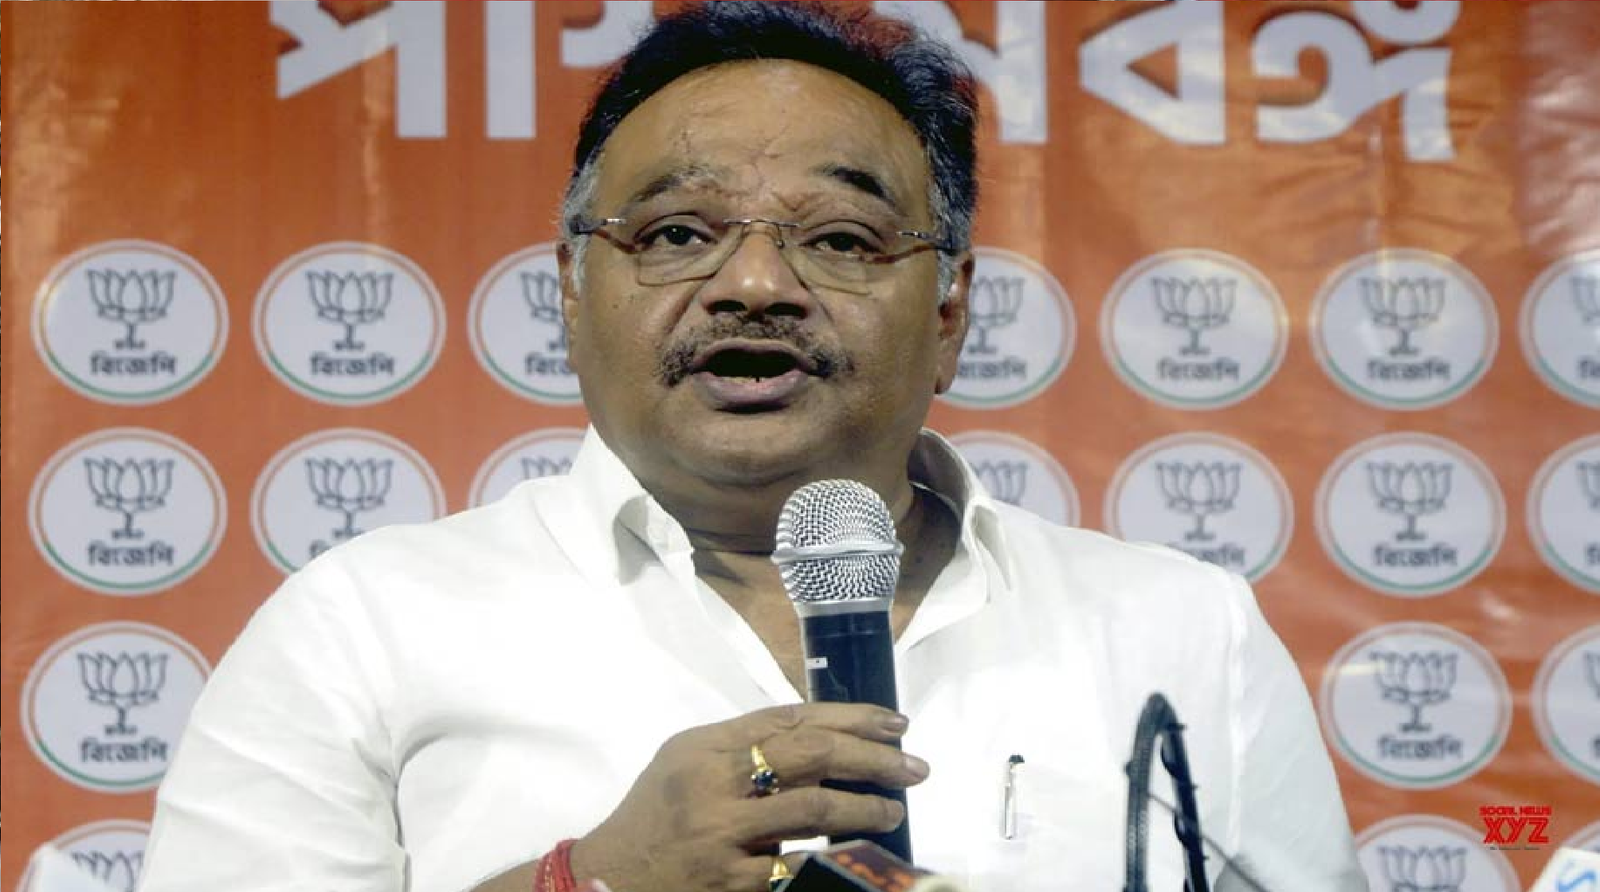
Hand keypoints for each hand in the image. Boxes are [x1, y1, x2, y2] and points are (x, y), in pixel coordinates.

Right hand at [568, 703, 928, 891]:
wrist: (606, 879)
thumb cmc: (654, 816)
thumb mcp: (686, 763)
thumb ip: (743, 747)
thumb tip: (826, 739)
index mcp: (704, 747)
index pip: (790, 717)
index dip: (850, 717)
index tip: (894, 724)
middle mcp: (712, 784)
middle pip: (809, 754)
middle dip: (871, 757)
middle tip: (913, 767)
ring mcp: (721, 835)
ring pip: (812, 810)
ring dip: (864, 809)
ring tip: (892, 811)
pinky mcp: (729, 884)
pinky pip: (796, 870)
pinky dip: (834, 861)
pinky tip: (860, 857)